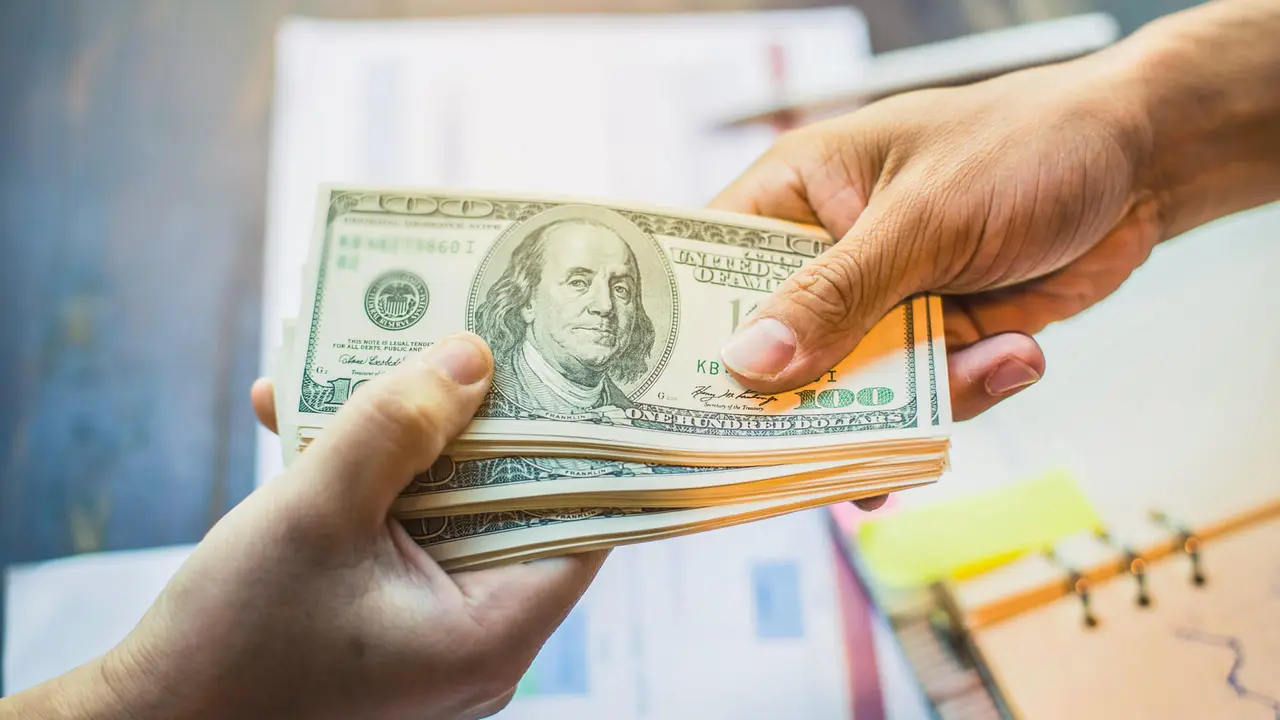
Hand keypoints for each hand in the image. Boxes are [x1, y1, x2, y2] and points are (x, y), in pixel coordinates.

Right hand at [6, 333, 604, 719]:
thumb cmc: (230, 643)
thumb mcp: (317, 513)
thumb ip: (397, 427)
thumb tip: (472, 358)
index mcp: (492, 631)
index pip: (583, 523)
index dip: (582, 442)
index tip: (570, 367)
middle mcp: (478, 637)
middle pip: (510, 504)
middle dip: (472, 419)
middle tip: (463, 338)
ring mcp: (432, 630)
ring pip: (447, 509)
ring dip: (404, 439)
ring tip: (360, 361)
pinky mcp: (389, 619)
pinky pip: (402, 531)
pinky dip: (367, 479)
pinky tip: (305, 419)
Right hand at [711, 50, 1162, 420]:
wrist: (1142, 162)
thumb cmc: (1022, 146)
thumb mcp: (923, 218)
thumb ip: (837, 294)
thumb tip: (749, 366)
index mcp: (796, 196)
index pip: (714, 271)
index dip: (699, 336)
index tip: (695, 407)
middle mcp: (826, 254)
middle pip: (779, 351)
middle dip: (815, 397)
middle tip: (834, 448)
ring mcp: (880, 302)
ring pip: (854, 390)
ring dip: (918, 394)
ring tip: (987, 352)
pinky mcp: (934, 335)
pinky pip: (920, 394)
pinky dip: (966, 389)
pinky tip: (1016, 351)